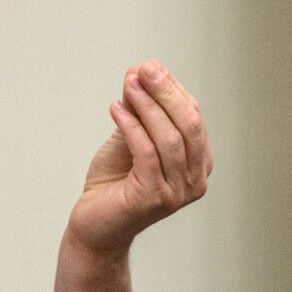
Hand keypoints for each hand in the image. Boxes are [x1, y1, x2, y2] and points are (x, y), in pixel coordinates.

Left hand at [66, 61, 212, 255]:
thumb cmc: (114, 183)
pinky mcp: (153, 198)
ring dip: (148, 106)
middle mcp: (194, 179)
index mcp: (197, 162)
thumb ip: (139, 109)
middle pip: (189, 125)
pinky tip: (116, 109)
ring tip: (128, 86)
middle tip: (144, 69)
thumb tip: (140, 71)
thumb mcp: (130, 138)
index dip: (172, 88)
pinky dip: (132, 126)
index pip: (193, 116)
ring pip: (170, 138)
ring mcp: (177, 192)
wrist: (94, 225)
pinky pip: (147, 153)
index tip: (148, 66)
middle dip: (166, 92)